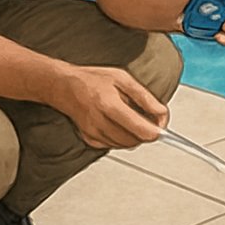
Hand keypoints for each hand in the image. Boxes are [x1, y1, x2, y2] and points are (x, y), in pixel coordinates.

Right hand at [51, 65, 167, 150]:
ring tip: (132, 118)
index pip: (141, 130)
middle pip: (135, 140)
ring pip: (126, 145)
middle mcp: (100, 122)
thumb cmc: (91, 79)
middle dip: (146, 132)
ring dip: (135, 136)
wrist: (63, 86)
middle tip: (148, 118)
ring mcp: (93, 133)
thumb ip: (144, 97)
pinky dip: (122, 138)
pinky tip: (118, 123)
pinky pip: (114, 145)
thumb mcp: (122, 78)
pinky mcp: (90, 139)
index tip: (161, 126)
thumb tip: (161, 114)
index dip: (156, 131)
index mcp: (109, 104)